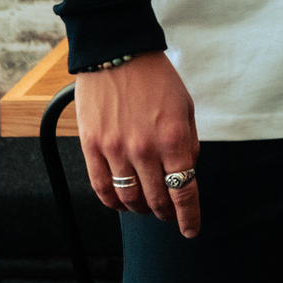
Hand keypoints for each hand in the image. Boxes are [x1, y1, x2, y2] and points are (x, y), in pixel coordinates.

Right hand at [75, 55, 200, 237]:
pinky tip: (120, 204)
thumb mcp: (185, 107)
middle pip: (157, 200)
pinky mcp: (92, 146)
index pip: (184, 192)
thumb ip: (188, 142)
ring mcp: (115, 150)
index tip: (190, 230)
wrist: (117, 52)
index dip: (189, 217)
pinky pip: (101, 187)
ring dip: (140, 209)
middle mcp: (145, 149)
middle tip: (169, 216)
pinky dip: (112, 202)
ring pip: (129, 198)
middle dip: (166, 214)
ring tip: (146, 208)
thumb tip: (187, 172)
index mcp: (173, 139)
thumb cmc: (156, 77)